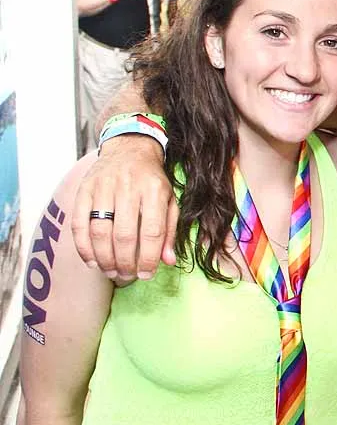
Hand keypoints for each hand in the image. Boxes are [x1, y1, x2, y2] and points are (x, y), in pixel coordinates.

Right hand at [71, 135, 176, 281]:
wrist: (130, 148)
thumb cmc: (152, 180)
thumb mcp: (169, 200)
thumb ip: (169, 231)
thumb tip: (168, 261)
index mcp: (155, 191)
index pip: (152, 231)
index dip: (148, 258)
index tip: (146, 274)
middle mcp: (129, 188)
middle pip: (124, 235)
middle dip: (125, 262)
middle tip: (126, 275)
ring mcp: (104, 187)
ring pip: (100, 231)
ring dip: (104, 258)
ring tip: (111, 271)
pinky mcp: (84, 189)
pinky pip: (79, 223)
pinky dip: (83, 246)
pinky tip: (92, 260)